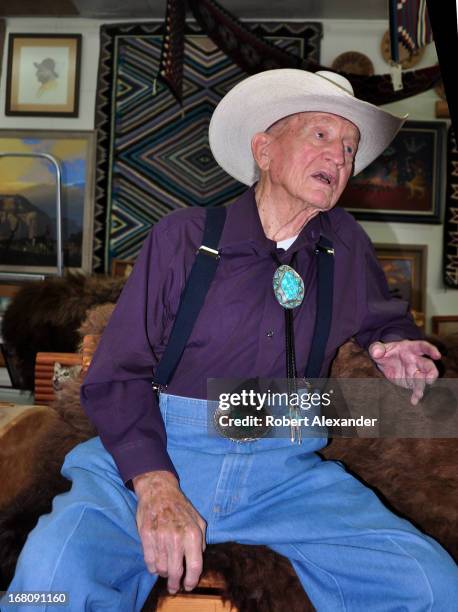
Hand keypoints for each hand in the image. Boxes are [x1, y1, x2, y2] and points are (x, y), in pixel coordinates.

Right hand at [133, 471, 206, 594]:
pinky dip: (152, 567)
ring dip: (163, 573)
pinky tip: (155, 563)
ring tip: (165, 571)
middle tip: (174, 587)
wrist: (159, 490)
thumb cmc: (180, 506)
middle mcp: (177, 537)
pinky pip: (149, 562)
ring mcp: (160, 537)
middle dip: (175, 584)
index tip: (188, 585)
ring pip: (161, 569)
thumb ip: (201, 540)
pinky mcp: (146, 536)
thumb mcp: (198, 520)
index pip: (195, 566)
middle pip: (176, 572)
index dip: (192, 580)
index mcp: (193, 534)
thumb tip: (199, 557)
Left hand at [368, 339, 440, 404]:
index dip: (431, 350)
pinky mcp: (412, 381)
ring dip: (422, 385)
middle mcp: (416, 360)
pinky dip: (416, 395)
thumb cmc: (384, 351)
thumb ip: (376, 348)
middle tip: (431, 379)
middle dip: (431, 372)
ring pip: (423, 379)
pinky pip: (416, 388)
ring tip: (419, 393)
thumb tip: (376, 352)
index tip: (437, 355)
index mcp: (410, 348)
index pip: (423, 347)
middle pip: (428, 365)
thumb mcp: (377, 348)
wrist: (384, 360)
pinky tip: (414, 401)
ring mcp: (415, 371)